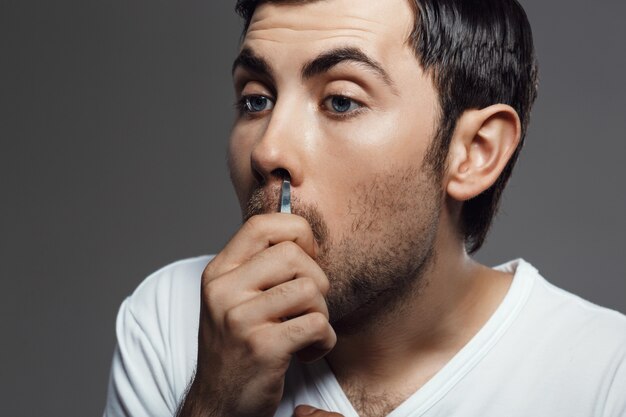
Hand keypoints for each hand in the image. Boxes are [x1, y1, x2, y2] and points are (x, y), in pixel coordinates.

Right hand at [177, 214, 336, 416]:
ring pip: (311, 289)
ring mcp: (241, 319)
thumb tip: (303, 233)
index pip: (262, 224)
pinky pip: (318, 324)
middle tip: (308, 306)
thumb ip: (258, 266)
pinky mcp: (263, 348)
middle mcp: (224, 290)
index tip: (306, 257)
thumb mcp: (234, 298)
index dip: (296, 232)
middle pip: (293, 255)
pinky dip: (324, 341)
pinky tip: (306, 352)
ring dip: (321, 314)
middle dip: (316, 279)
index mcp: (218, 272)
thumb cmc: (237, 346)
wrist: (218, 403)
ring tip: (304, 332)